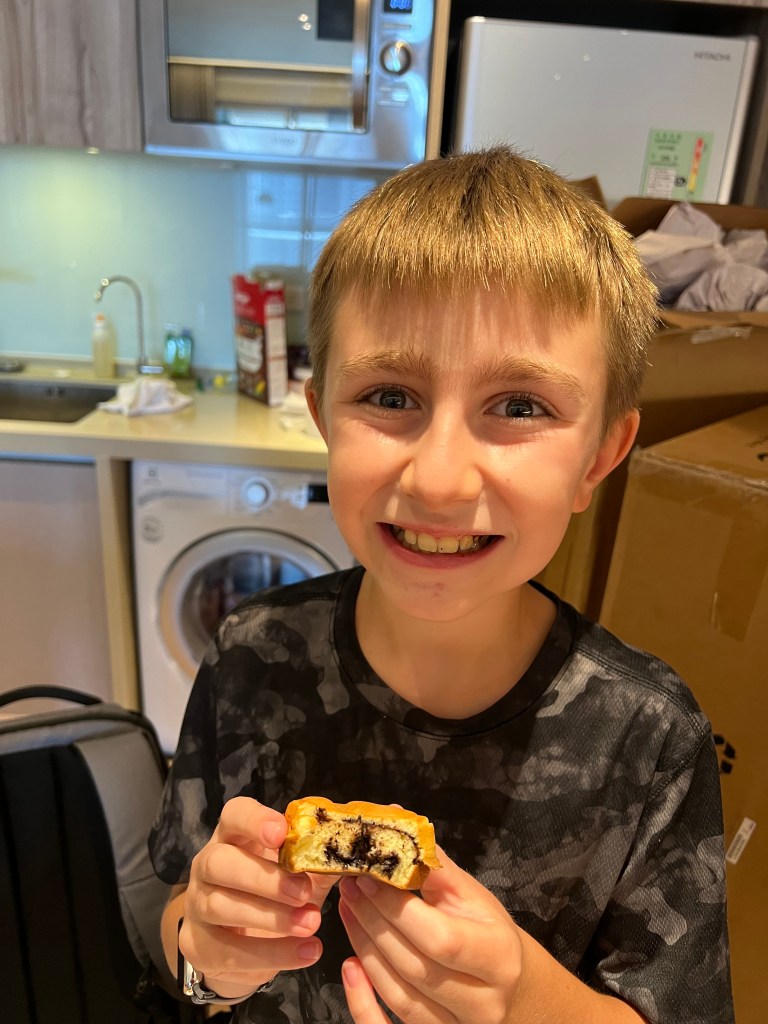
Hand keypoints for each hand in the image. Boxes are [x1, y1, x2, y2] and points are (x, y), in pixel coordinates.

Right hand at [179, 796, 338, 998]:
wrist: (239, 942)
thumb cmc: (275, 892)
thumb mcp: (299, 870)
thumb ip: (322, 857)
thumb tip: (360, 846)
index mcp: (234, 836)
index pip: (234, 815)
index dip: (255, 821)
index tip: (281, 832)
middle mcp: (208, 864)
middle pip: (221, 862)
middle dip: (264, 878)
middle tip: (303, 892)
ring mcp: (197, 905)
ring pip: (221, 905)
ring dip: (271, 917)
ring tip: (312, 924)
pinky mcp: (199, 945)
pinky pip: (228, 951)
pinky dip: (271, 954)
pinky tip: (306, 953)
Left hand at [338, 848, 522, 1023]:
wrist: (510, 985)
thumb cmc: (486, 930)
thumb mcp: (471, 895)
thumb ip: (432, 865)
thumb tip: (394, 820)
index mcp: (498, 955)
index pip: (440, 938)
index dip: (397, 909)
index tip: (367, 878)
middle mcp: (484, 1001)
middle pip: (416, 968)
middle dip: (374, 923)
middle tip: (348, 887)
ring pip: (401, 998)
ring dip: (365, 949)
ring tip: (346, 910)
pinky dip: (363, 1003)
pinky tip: (349, 967)